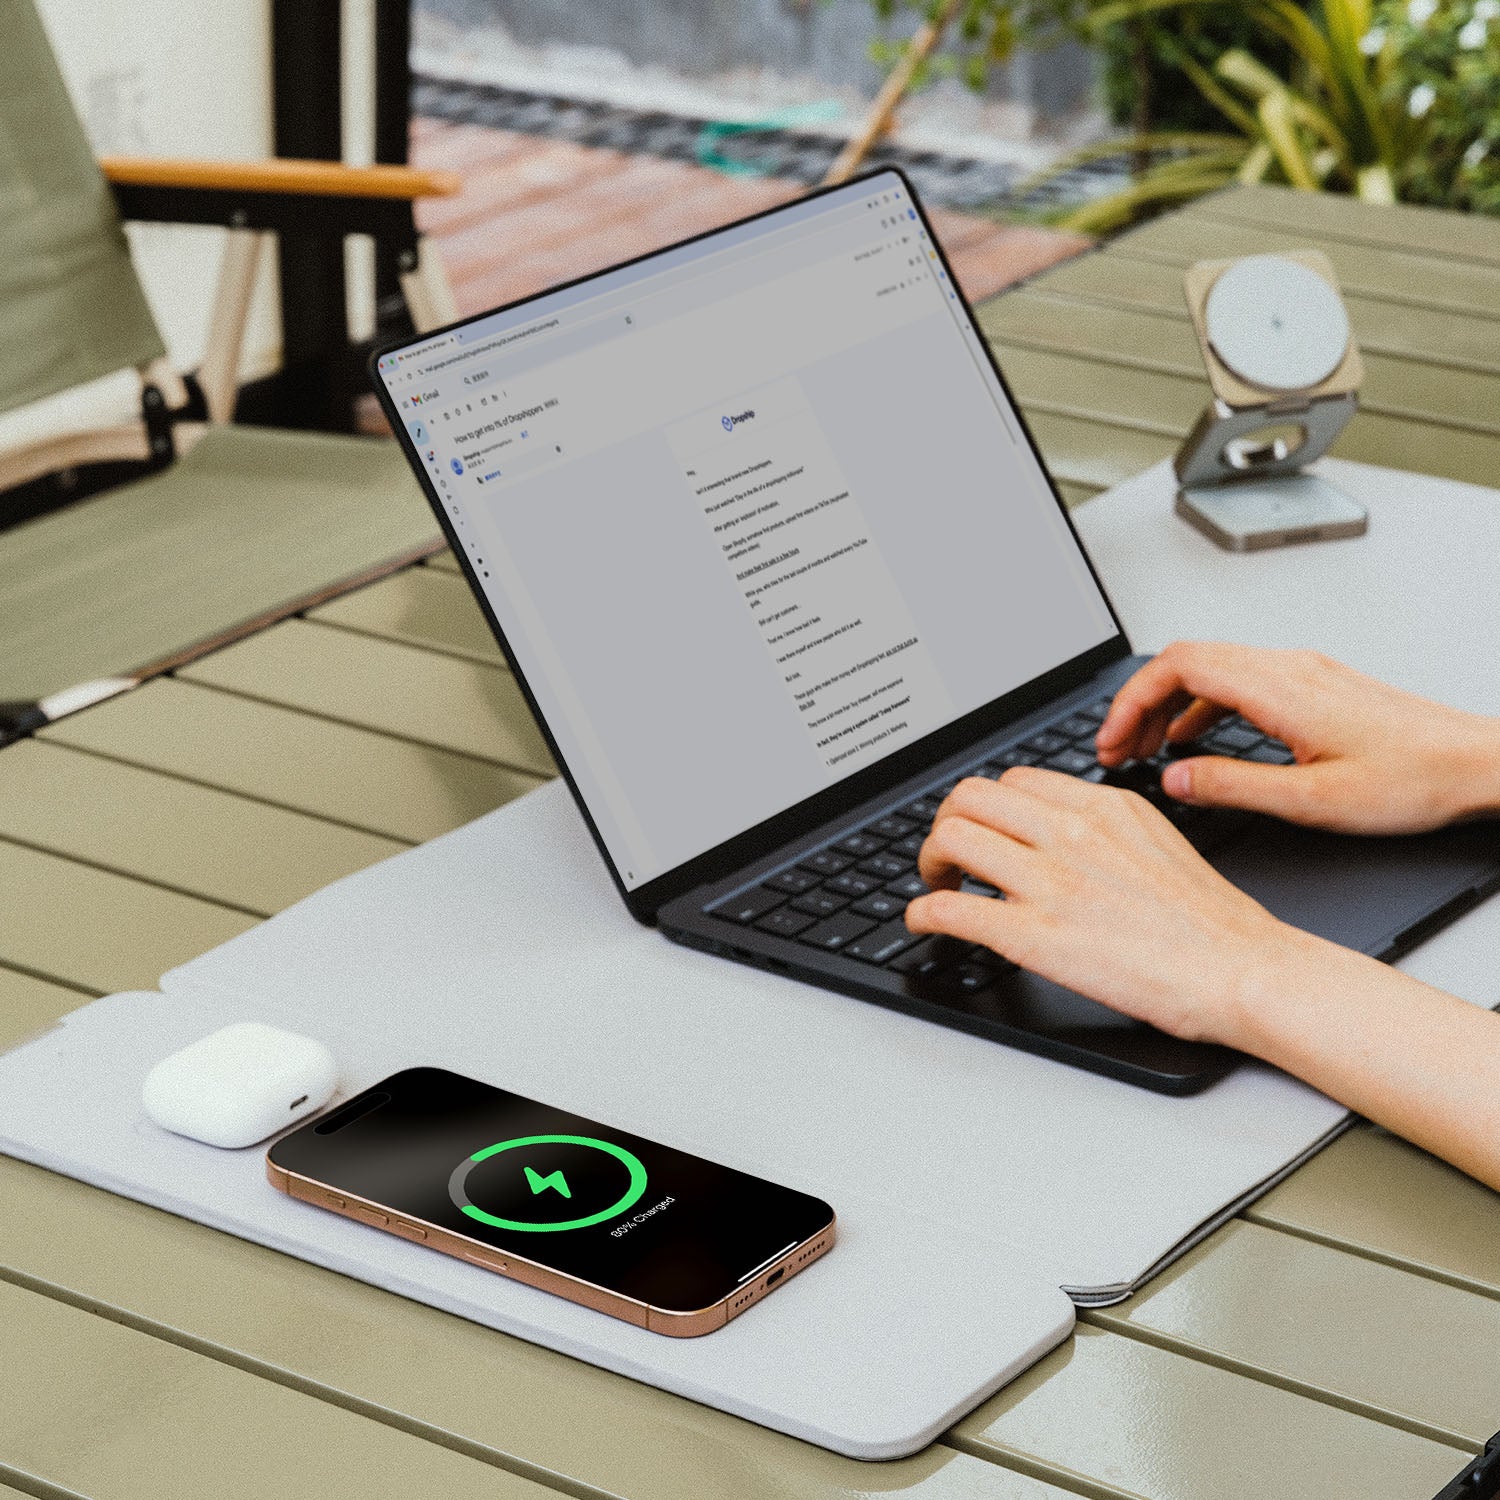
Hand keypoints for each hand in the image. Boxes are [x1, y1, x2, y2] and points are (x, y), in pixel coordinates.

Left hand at [906, 768, 1313, 1045]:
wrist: (1242, 970)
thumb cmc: (1212, 922)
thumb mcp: (1156, 840)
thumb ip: (1102, 826)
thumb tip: (1059, 827)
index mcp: (1100, 807)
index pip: (1011, 781)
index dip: (983, 807)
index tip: (981, 832)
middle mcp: (1069, 833)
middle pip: (968, 798)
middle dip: (945, 825)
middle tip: (947, 858)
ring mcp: (1050, 882)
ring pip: (950, 840)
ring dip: (928, 864)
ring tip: (938, 887)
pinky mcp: (1034, 936)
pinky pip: (950, 910)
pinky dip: (922, 914)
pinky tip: (926, 923)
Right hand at [1095, 642, 1499, 835]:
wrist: (1479, 764)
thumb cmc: (1415, 780)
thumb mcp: (1312, 801)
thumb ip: (1233, 787)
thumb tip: (1173, 778)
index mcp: (1279, 688)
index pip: (1177, 665)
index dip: (1130, 699)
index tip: (1110, 739)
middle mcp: (1288, 668)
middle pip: (1185, 660)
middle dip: (1139, 702)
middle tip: (1115, 748)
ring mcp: (1303, 672)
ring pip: (1211, 669)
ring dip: (1169, 705)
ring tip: (1146, 749)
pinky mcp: (1315, 686)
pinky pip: (1240, 681)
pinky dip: (1203, 708)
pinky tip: (1197, 742)